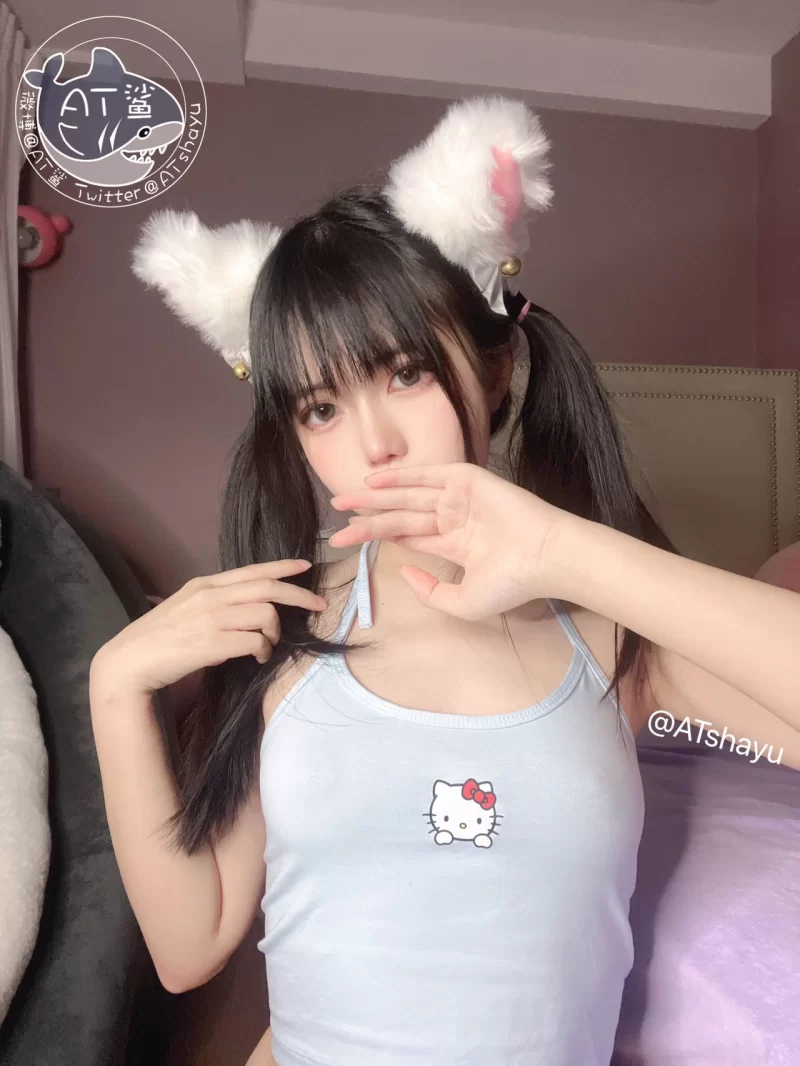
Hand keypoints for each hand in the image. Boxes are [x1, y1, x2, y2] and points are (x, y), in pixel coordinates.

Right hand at [90, 559, 327, 695]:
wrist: (129, 662)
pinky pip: (255, 641)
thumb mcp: (186, 608)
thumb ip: (215, 604)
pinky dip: (263, 650)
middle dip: (299, 596)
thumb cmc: (158, 638)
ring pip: (265, 615)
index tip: (306, 566)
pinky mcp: (212, 643)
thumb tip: (248, 612)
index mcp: (205, 585)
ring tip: (265, 647)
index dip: (283, 567)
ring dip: (274, 633)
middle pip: (268, 588)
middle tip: (317, 605)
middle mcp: (211, 596)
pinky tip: (257, 657)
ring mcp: (212, 618)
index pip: (253, 570)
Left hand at [329, 462, 568, 620]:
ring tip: (345, 500)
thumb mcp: (463, 602)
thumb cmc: (512, 583)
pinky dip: (402, 476)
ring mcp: (460, 498)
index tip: (347, 537)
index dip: (377, 535)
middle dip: (368, 515)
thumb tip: (404, 572)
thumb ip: (431, 592)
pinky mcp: (468, 480)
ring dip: (376, 496)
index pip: (408, 536)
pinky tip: (375, 482)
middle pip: (401, 515)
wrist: (544, 557)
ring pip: (408, 496)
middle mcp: (454, 519)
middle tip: (337, 515)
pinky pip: (428, 475)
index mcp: (456, 544)